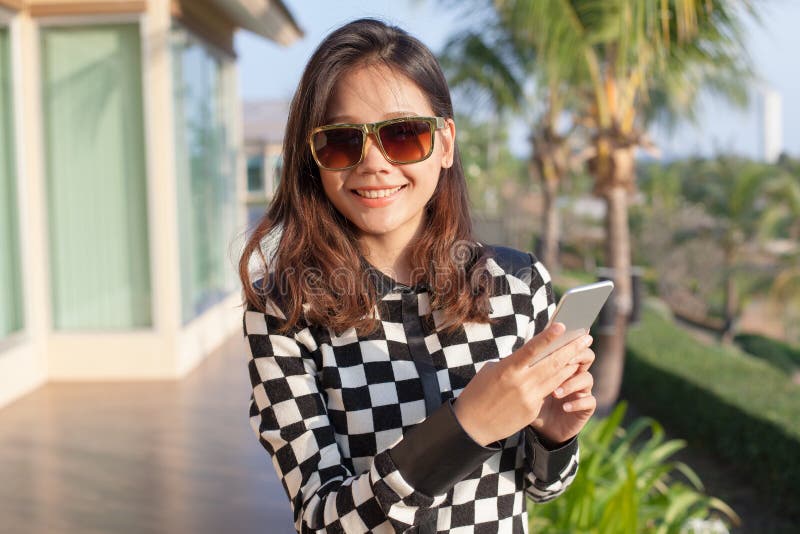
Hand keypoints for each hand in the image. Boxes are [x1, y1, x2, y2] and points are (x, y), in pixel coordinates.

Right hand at [452, 322, 591, 446]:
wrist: (472, 425)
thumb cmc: (478, 392)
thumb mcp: (491, 371)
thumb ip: (512, 363)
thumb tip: (532, 357)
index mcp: (507, 369)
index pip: (532, 349)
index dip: (548, 337)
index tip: (563, 326)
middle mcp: (521, 382)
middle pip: (552, 363)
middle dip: (571, 349)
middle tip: (586, 337)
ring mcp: (529, 398)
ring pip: (556, 378)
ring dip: (570, 364)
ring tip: (582, 353)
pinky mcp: (533, 410)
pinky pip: (548, 392)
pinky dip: (559, 382)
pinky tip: (569, 374)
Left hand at [529, 341, 595, 445]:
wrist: (541, 428)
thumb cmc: (531, 401)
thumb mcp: (526, 384)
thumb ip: (526, 369)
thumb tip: (514, 353)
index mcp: (560, 364)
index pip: (568, 346)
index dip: (566, 340)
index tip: (558, 338)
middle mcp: (574, 374)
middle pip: (585, 356)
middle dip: (576, 355)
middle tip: (565, 360)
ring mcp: (581, 390)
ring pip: (586, 378)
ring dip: (571, 384)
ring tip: (555, 393)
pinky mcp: (585, 408)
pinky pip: (589, 402)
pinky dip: (578, 403)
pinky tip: (565, 407)